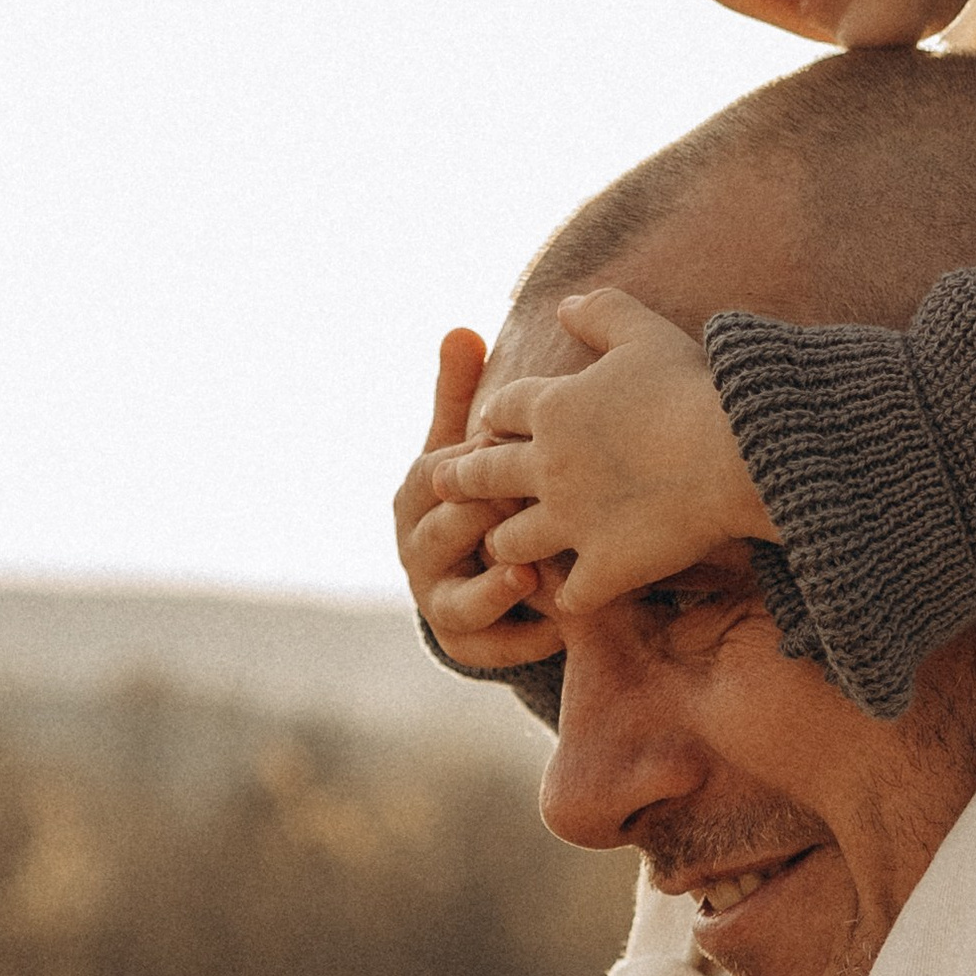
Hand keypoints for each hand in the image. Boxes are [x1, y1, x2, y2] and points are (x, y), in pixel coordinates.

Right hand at [396, 330, 569, 666]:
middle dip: (478, 520)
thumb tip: (461, 327)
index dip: (464, 460)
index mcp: (416, 497)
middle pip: (442, 534)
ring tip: (526, 573)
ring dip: (492, 586)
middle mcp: (417, 551)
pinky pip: (488, 647)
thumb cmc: (472, 496)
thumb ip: (460, 394)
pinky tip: (558, 626)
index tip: (497, 441)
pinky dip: (520, 637)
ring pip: (458, 598)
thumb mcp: (461, 447)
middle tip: (517, 505)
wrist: (467, 575)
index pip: (433, 474)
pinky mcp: (465, 644)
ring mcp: (438, 600)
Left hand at [433, 291, 776, 613]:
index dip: (496, 418)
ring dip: (506, 543)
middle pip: (483, 476)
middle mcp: (546, 468)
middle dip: (463, 481)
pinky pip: (567, 595)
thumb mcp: (644, 332)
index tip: (492, 427)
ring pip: (508, 542)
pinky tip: (573, 594)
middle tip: (448, 486)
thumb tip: (563, 304)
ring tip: (506, 546)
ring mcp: (570, 523)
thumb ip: (601, 312)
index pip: (500, 410)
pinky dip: (568, 596)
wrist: (740, 454)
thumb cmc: (695, 388)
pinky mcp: (602, 569)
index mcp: (551, 407)